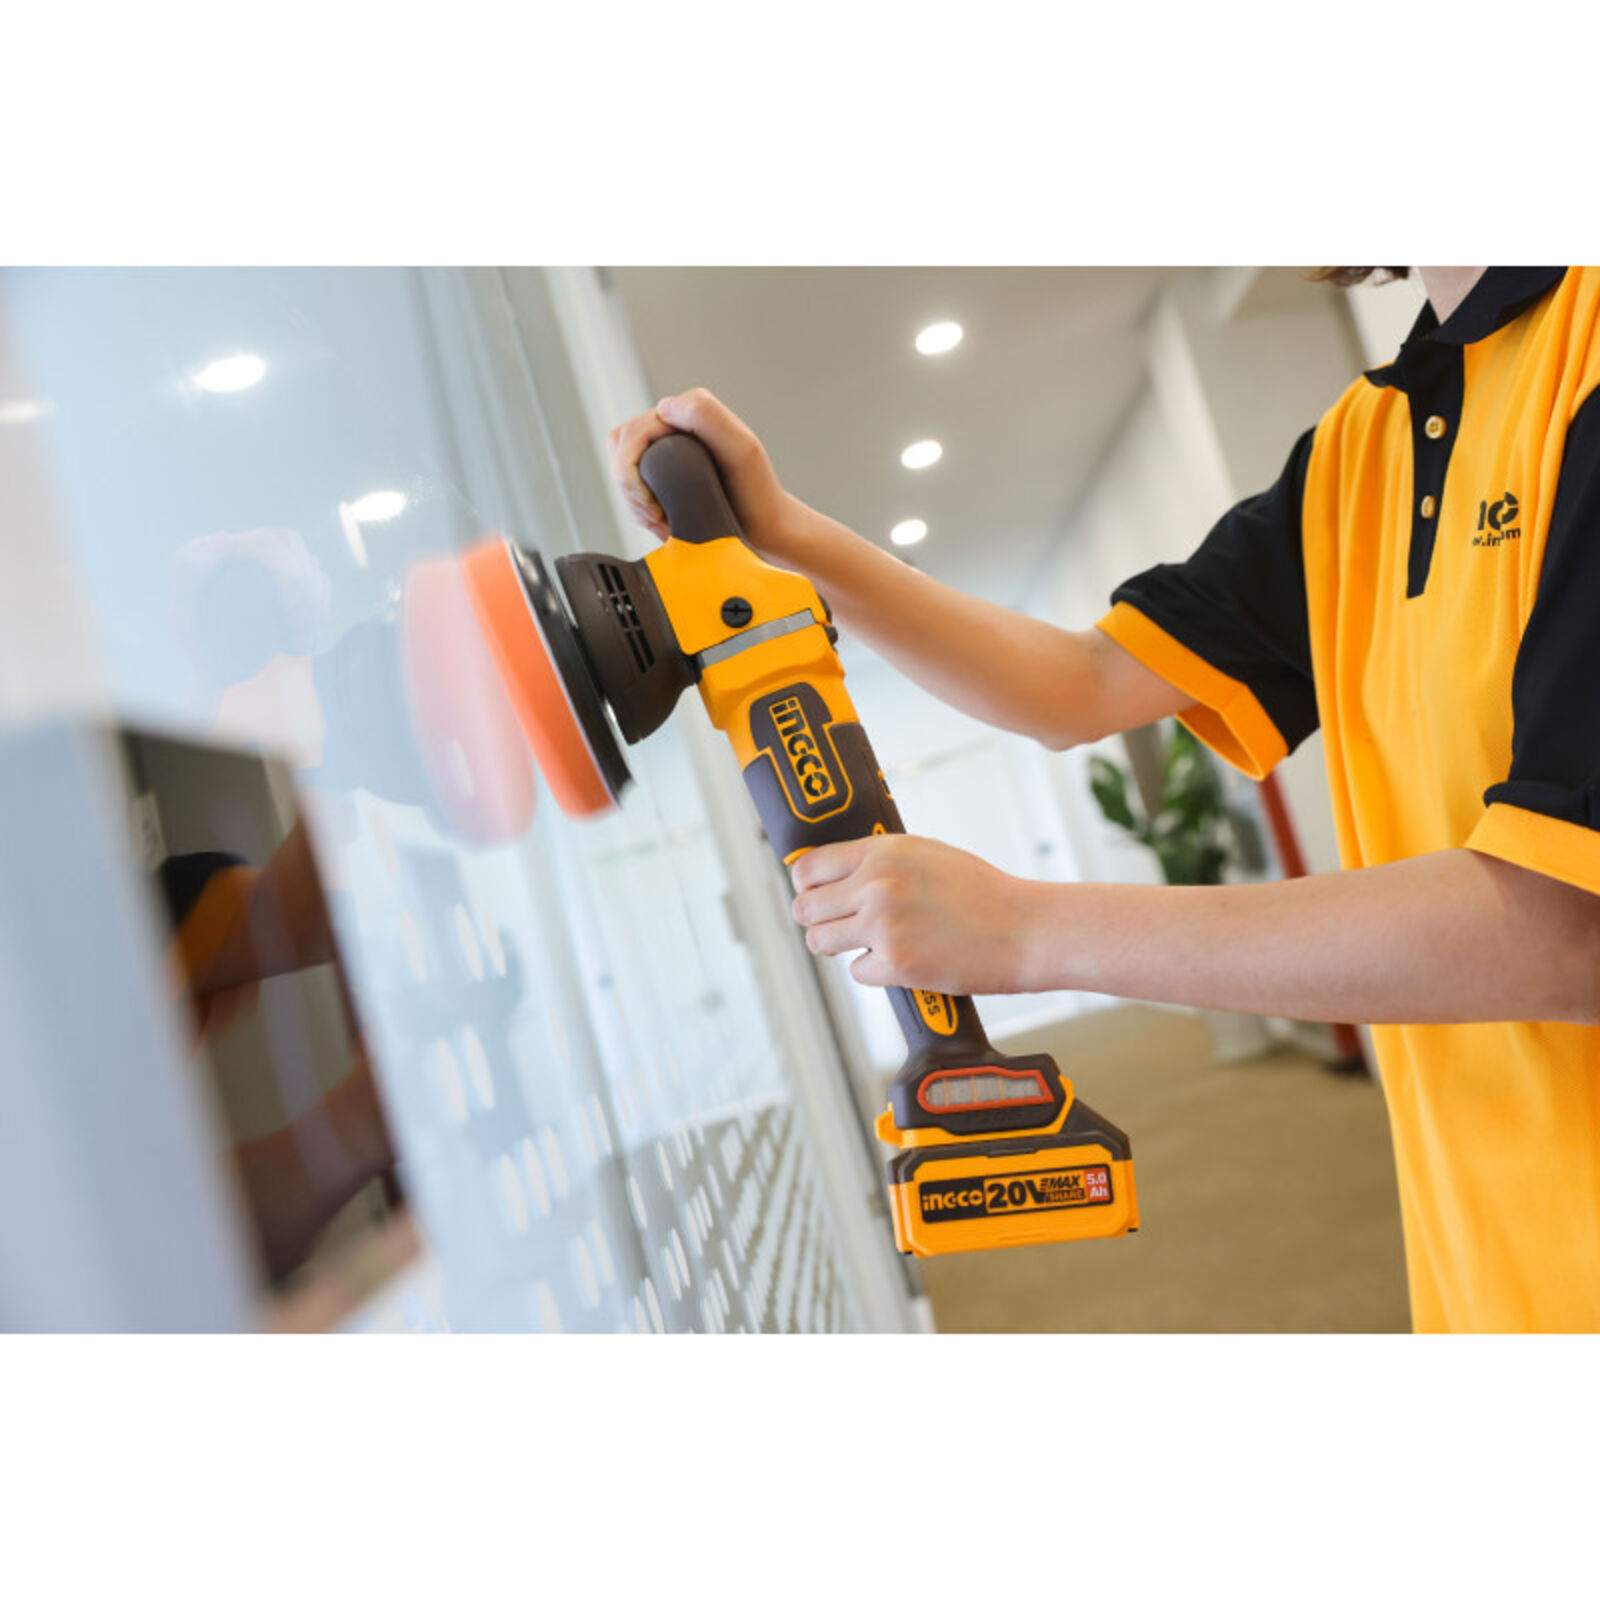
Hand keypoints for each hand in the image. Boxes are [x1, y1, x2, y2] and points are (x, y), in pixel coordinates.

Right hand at [606, 387, 806, 561]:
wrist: (766, 526)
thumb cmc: (758, 493)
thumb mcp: (741, 449)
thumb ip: (707, 416)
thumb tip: (664, 407)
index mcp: (690, 410)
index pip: (631, 434)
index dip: (630, 475)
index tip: (653, 507)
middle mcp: (676, 423)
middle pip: (619, 449)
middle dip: (630, 490)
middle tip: (656, 517)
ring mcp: (670, 447)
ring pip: (622, 469)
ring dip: (634, 502)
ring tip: (662, 523)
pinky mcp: (667, 471)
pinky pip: (633, 483)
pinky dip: (640, 508)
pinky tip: (663, 522)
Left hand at [789, 834, 1048, 994]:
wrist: (1025, 928)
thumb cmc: (983, 892)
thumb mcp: (927, 853)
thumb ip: (880, 860)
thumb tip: (836, 872)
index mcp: (882, 852)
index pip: (809, 867)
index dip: (806, 885)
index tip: (814, 894)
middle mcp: (876, 885)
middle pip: (805, 908)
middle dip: (817, 919)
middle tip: (838, 926)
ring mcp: (883, 926)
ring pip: (819, 942)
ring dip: (837, 947)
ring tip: (866, 944)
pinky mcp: (895, 965)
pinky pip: (856, 972)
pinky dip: (875, 971)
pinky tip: (904, 960)